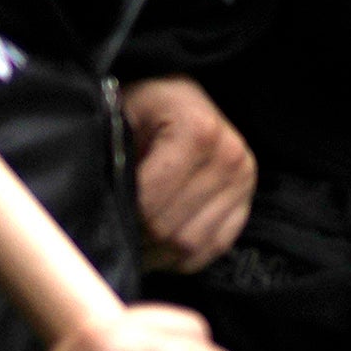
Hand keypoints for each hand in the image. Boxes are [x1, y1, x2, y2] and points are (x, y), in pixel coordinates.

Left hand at [118, 75, 255, 272]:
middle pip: (171, 231)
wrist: (178, 93)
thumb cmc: (143, 106)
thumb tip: (103, 211)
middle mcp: (230, 158)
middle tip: (114, 235)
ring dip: (157, 253)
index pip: (150, 204)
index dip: (122, 220)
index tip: (104, 217)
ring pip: (191, 247)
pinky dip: (183, 256)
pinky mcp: (247, 202)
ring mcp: (244, 182)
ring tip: (135, 241)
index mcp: (197, 132)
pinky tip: (161, 243)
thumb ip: (114, 161)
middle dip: (137, 240)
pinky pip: (213, 249)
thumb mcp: (120, 119)